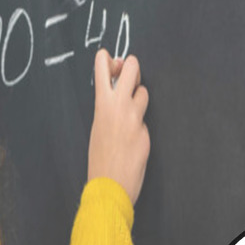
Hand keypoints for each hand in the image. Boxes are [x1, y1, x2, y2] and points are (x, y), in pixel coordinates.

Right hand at [87, 48, 150, 207]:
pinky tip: (132, 139)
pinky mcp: (147, 131)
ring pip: (144, 93)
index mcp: (102, 103)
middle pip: (133, 67)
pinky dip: (140, 125)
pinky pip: (146, 119)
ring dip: (139, 99)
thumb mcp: (96, 125)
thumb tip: (117, 88)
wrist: (109, 184)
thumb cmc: (99, 156)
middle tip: (130, 76)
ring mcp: (136, 118)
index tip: (111, 61)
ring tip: (129, 115)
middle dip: (133, 68)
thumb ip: (106, 105)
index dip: (108, 59)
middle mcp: (120, 106)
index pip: (104, 65)